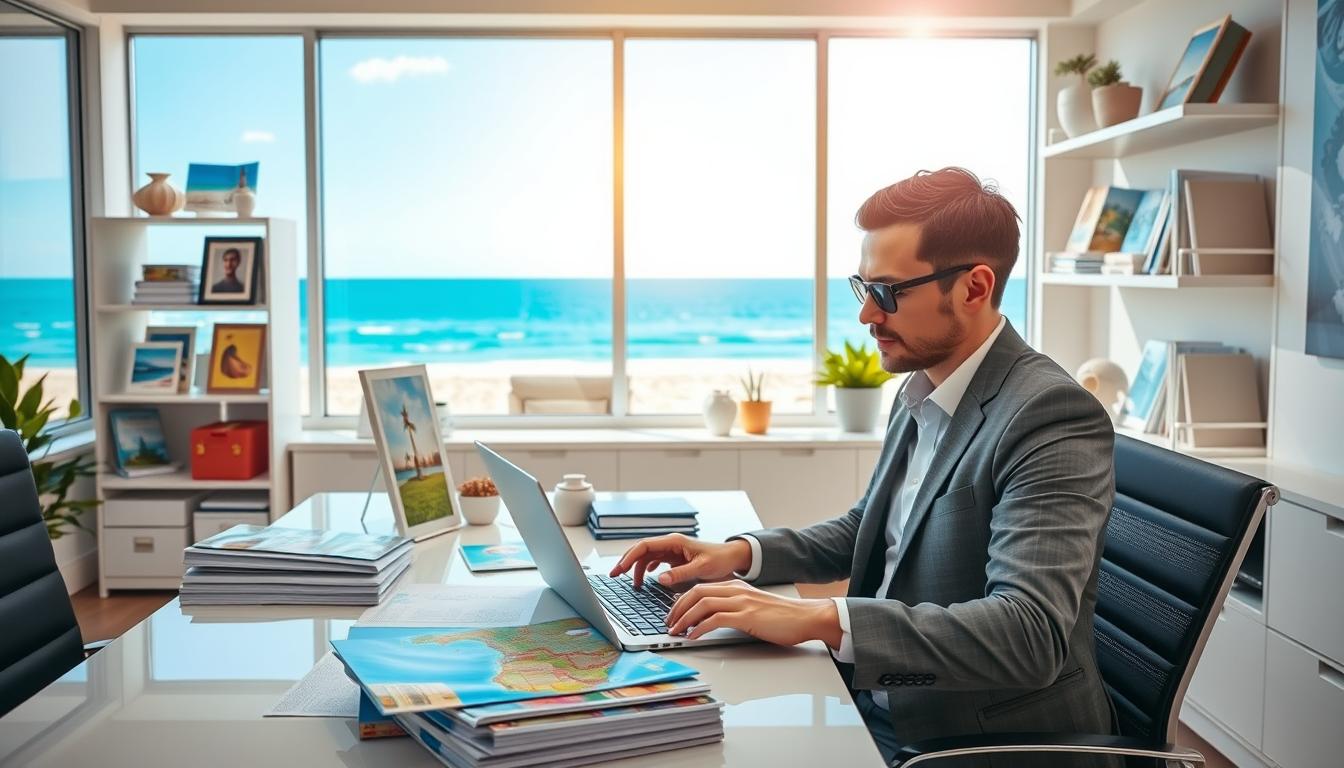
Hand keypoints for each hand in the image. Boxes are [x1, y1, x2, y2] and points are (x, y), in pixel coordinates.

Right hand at [608, 534, 751, 589]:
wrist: (731, 558)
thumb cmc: (719, 559)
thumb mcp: (701, 568)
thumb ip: (680, 573)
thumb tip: (660, 579)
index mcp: (674, 542)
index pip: (644, 546)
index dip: (629, 557)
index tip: (619, 569)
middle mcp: (670, 544)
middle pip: (641, 550)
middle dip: (626, 562)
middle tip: (615, 575)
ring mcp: (672, 551)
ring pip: (647, 557)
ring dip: (637, 569)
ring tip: (633, 585)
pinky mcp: (675, 558)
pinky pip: (655, 562)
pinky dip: (647, 570)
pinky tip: (645, 579)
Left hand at [665, 580, 841, 647]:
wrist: (806, 617)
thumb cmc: (782, 616)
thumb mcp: (752, 606)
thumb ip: (734, 608)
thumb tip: (713, 619)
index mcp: (735, 586)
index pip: (700, 588)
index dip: (682, 600)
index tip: (673, 613)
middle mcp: (735, 590)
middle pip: (696, 593)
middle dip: (677, 608)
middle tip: (669, 623)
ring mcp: (741, 602)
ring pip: (701, 604)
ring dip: (684, 619)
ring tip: (675, 631)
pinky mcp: (746, 617)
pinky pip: (714, 620)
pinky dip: (699, 628)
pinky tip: (693, 637)